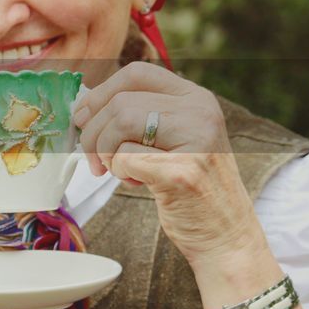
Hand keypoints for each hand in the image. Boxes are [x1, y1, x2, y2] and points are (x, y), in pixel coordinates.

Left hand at [72, 61, 261, 266]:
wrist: (225, 235)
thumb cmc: (191, 188)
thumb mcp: (177, 138)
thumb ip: (144, 116)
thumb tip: (84, 108)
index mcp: (197, 98)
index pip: (137, 73)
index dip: (100, 93)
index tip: (83, 116)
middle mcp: (201, 112)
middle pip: (121, 101)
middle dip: (93, 132)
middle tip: (92, 158)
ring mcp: (196, 140)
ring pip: (120, 123)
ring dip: (105, 152)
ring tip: (116, 171)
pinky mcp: (181, 172)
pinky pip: (124, 157)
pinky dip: (118, 172)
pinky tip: (136, 183)